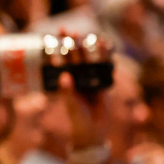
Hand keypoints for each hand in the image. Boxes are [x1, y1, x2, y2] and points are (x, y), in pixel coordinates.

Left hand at [55, 32, 111, 150]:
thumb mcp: (72, 106)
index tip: (55, 35)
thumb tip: (64, 77)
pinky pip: (105, 68)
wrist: (93, 132)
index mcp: (67, 81)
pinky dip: (107, 58)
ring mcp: (90, 80)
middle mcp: (77, 78)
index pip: (62, 60)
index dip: (59, 47)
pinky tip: (108, 47)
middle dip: (73, 43)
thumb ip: (68, 92)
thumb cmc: (78, 120)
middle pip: (76, 56)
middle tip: (70, 30)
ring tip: (91, 35)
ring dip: (91, 48)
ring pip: (91, 60)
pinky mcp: (103, 84)